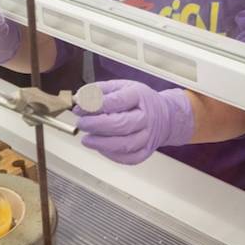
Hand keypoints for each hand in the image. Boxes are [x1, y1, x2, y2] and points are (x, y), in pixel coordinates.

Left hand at [74, 80, 193, 164]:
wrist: (164, 116)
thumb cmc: (140, 101)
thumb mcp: (121, 87)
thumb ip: (99, 91)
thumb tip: (79, 98)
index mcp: (139, 96)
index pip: (118, 101)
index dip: (97, 105)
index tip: (80, 106)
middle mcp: (146, 117)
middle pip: (122, 124)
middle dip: (97, 125)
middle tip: (82, 123)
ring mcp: (147, 136)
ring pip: (125, 145)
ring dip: (101, 143)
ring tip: (87, 139)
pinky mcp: (145, 152)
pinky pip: (128, 158)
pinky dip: (111, 155)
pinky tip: (100, 147)